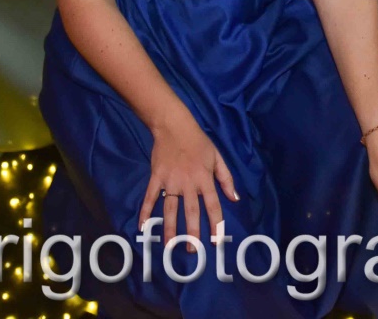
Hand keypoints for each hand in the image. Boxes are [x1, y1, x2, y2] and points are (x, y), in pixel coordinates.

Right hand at [138, 114, 237, 250]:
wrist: (174, 126)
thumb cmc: (198, 142)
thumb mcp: (217, 157)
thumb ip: (226, 178)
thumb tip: (234, 198)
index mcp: (205, 178)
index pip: (213, 205)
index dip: (216, 224)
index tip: (216, 240)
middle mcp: (188, 183)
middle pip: (191, 212)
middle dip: (192, 233)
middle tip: (192, 251)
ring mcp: (171, 181)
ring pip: (171, 209)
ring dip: (170, 228)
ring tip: (170, 246)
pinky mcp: (157, 178)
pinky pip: (150, 197)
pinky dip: (146, 211)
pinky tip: (143, 226)